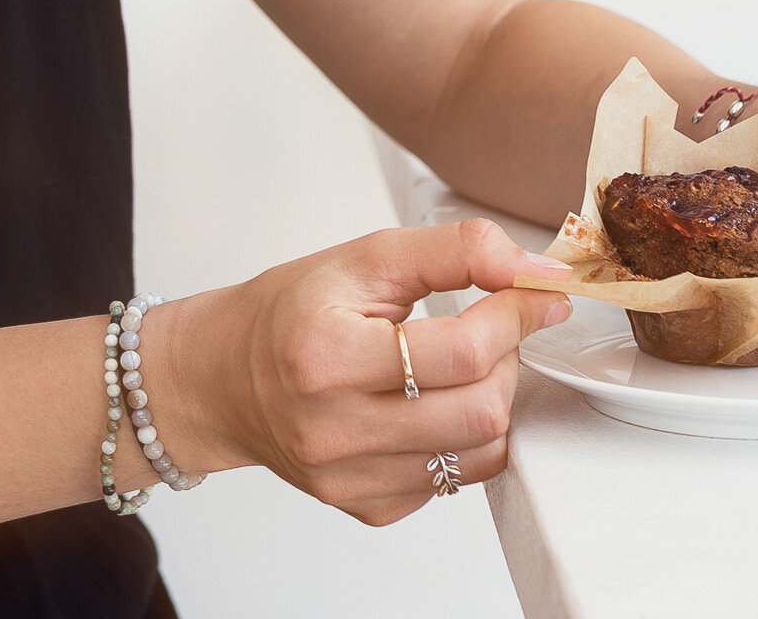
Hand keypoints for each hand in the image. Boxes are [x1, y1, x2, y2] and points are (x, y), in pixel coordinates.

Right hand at [158, 221, 571, 525]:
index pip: (460, 350)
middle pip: (480, 409)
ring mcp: (349, 478)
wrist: (222, 378)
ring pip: (480, 451)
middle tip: (491, 325)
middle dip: (508, 357)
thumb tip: (535, 270)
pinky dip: (464, 438)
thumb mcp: (362, 257)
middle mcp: (333, 429)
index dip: (515, 314)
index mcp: (325, 356)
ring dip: (494, 398)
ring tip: (463, 365)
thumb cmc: (288, 311)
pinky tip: (432, 405)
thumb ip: (453, 251)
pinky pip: (455, 480)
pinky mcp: (366, 506)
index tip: (535, 292)